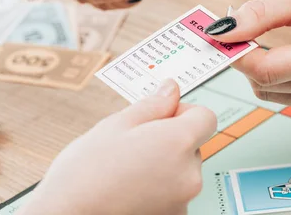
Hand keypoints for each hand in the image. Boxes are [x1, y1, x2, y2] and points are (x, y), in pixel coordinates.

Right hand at [18, 80, 215, 214]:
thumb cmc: (85, 174)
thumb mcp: (115, 125)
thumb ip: (152, 105)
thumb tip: (172, 90)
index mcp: (178, 143)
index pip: (206, 117)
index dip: (184, 111)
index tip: (161, 116)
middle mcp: (189, 174)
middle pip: (193, 145)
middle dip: (170, 139)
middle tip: (133, 144)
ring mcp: (182, 201)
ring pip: (182, 170)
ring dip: (163, 165)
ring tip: (126, 170)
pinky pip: (173, 193)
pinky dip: (158, 189)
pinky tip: (129, 189)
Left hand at [204, 0, 290, 117]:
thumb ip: (261, 14)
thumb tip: (222, 31)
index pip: (266, 70)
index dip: (237, 55)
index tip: (221, 37)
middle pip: (264, 84)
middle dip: (245, 58)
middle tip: (242, 32)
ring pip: (271, 94)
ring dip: (261, 69)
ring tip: (273, 41)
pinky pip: (288, 97)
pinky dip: (279, 78)